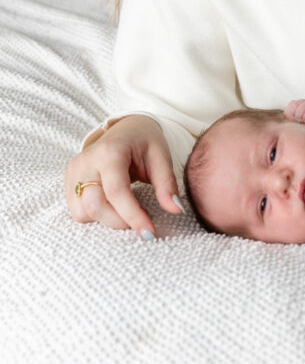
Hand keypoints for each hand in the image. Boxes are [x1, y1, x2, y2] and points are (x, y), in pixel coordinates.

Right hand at [65, 115, 180, 238]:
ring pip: (82, 212)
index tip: (150, 233)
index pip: (116, 191)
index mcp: (109, 151)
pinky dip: (96, 216)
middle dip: (120, 221)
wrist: (127, 129)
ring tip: (128, 209)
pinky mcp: (70, 181)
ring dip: (107, 220)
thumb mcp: (161, 157)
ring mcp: (74, 171)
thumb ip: (167, 184)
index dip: (132, 216)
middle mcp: (86, 161)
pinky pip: (77, 211)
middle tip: (142, 219)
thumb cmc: (145, 141)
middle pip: (95, 205)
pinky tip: (113, 206)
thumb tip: (176, 210)